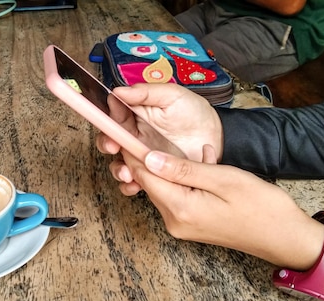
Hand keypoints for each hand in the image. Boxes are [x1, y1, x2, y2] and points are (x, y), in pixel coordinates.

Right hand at [96, 84, 222, 190]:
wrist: (217, 137)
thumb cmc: (195, 112)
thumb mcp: (172, 95)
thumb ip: (145, 92)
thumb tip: (119, 91)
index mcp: (135, 113)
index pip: (112, 115)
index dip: (105, 121)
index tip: (109, 127)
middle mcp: (134, 135)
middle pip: (110, 140)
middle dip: (107, 146)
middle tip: (114, 148)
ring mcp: (142, 155)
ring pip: (119, 163)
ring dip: (117, 169)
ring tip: (127, 173)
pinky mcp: (152, 172)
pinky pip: (135, 180)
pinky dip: (130, 186)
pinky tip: (136, 185)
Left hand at [122, 148, 323, 269]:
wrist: (284, 238)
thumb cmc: (261, 207)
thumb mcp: (223, 179)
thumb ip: (183, 169)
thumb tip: (149, 157)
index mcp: (180, 208)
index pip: (143, 175)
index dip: (133, 150)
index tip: (128, 128)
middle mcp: (174, 221)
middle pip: (150, 182)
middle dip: (153, 156)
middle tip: (161, 132)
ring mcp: (181, 225)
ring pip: (164, 187)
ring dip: (175, 167)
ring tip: (204, 154)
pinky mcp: (189, 224)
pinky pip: (178, 195)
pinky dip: (186, 179)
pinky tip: (208, 166)